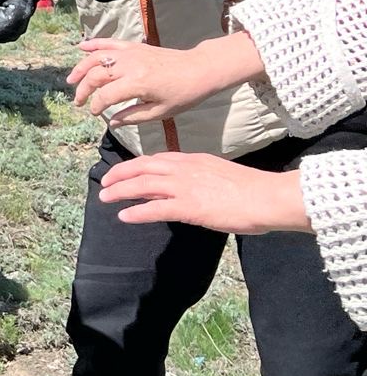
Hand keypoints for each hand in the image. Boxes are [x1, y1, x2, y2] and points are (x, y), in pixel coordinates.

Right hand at [68, 34, 259, 125]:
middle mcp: (130, 65)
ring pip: (97, 57)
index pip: (105, 95)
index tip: (94, 113)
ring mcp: (130, 53)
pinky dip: (93, 44)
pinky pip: (109, 42)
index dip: (95, 105)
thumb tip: (112, 121)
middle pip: (96, 75)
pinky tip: (80, 47)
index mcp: (137, 84)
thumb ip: (133, 117)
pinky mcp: (134, 46)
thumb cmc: (184, 94)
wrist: (200, 69)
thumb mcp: (161, 112)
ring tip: (71, 80)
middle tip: (79, 102)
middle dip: (83, 90)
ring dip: (81, 68)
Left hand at [99, 152, 310, 235]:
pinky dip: (137, 212)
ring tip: (105, 198)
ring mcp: (185, 187)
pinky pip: (155, 209)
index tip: (123, 171)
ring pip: (143, 185)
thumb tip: (186, 188)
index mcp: (193, 160)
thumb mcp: (219, 174)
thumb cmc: (252, 190)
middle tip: (105, 183)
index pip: (156, 159)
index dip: (136, 165)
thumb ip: (199, 178)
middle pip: (142, 167)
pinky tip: (124, 216)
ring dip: (120, 191)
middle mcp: (184, 169)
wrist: (269, 197)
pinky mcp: (189, 206)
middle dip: (120, 174)